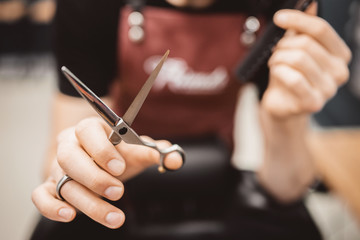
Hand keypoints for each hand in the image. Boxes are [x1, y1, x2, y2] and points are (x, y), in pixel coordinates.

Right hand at [32, 117, 182, 227]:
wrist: (100, 161)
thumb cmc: (118, 154)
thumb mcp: (137, 150)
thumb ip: (156, 152)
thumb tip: (174, 159)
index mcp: (89, 129)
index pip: (88, 131)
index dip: (102, 149)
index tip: (120, 166)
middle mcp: (68, 146)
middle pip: (70, 158)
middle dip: (94, 178)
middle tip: (118, 191)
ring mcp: (56, 167)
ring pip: (62, 182)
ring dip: (88, 202)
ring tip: (115, 217)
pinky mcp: (49, 187)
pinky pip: (40, 196)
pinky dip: (51, 207)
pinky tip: (70, 215)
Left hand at [262, 6, 350, 118]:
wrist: (282, 104)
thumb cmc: (289, 75)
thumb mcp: (295, 49)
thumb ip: (303, 28)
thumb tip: (308, 4)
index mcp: (340, 55)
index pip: (321, 29)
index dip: (298, 20)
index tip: (279, 18)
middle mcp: (340, 72)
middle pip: (306, 44)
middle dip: (283, 45)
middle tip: (275, 52)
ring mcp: (328, 90)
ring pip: (297, 59)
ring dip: (278, 58)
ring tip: (275, 63)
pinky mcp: (314, 103)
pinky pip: (293, 78)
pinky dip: (278, 72)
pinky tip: (276, 73)